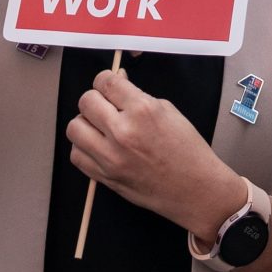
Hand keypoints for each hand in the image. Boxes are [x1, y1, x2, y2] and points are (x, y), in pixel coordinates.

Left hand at [67, 66, 242, 234]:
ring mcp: (112, 157)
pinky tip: (98, 146)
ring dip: (85, 123)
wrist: (197, 191)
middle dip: (95, 98)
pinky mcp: (106, 178)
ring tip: (100, 127)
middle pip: (86, 101)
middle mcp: (123, 132)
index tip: (109, 85)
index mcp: (142, 110)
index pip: (105, 81)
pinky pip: (77, 156)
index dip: (105, 79)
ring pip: (74, 128)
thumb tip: (116, 84)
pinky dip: (83, 148)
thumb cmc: (188, 151)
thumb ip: (137, 96)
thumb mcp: (168, 111)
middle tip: (106, 105)